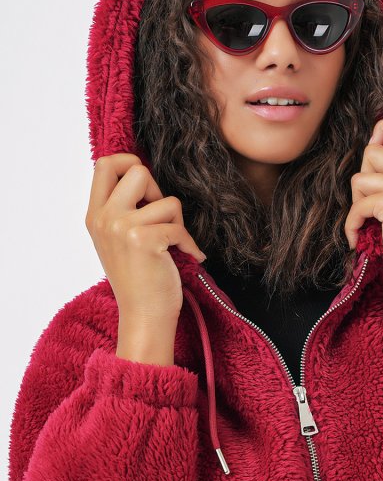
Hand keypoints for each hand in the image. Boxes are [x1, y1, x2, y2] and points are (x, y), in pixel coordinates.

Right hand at [85, 154, 205, 327]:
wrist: (144, 317)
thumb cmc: (139, 279)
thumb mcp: (118, 240)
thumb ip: (122, 209)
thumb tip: (142, 173)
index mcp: (94, 215)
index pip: (104, 164)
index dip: (129, 163)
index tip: (146, 186)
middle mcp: (104, 218)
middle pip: (137, 171)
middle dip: (158, 191)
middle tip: (161, 219)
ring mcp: (121, 228)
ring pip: (167, 200)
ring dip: (177, 223)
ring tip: (172, 245)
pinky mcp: (144, 240)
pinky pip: (179, 226)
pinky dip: (190, 244)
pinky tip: (188, 257)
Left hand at [344, 117, 382, 309]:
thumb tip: (371, 156)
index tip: (376, 149)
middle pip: (373, 150)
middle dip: (362, 177)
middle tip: (370, 205)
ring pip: (360, 177)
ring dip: (356, 203)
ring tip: (368, 223)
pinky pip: (357, 205)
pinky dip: (352, 224)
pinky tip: (359, 238)